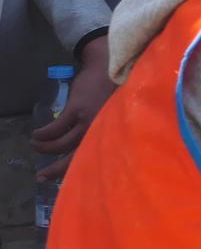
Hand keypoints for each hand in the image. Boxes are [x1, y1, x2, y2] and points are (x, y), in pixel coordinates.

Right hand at [29, 35, 113, 178]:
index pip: (98, 158)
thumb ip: (106, 130)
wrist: (110, 65)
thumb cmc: (115, 90)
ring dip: (45, 148)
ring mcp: (90, 120)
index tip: (68, 182)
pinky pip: (55, 129)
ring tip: (35, 145)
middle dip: (57, 169)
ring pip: (62, 145)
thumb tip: (94, 146)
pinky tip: (37, 135)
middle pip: (78, 157)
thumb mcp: (115, 114)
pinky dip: (43, 134)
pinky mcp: (78, 109)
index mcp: (115, 133)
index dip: (82, 171)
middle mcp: (104, 130)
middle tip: (41, 177)